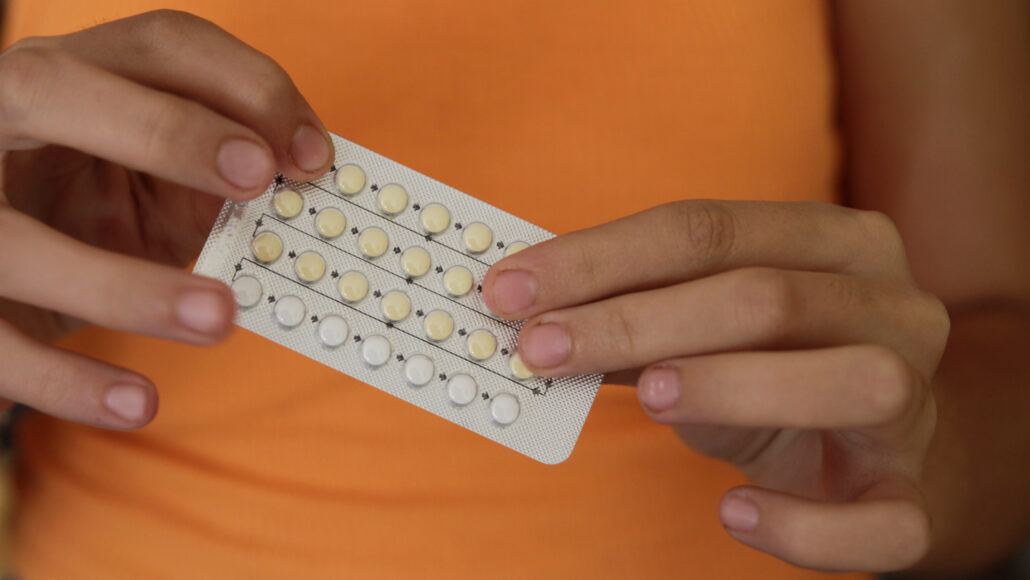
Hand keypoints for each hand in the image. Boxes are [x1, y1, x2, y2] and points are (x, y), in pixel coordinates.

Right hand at [0, 10, 332, 428]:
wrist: (4, 278)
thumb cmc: (96, 215)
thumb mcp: (159, 185)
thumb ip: (222, 184)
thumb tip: (313, 207)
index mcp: (73, 78)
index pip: (157, 45)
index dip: (243, 86)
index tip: (311, 156)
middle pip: (53, 88)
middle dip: (165, 130)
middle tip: (258, 177)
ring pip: (14, 238)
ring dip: (125, 284)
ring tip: (219, 318)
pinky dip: (66, 381)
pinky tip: (139, 404)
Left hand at [483, 201, 948, 571]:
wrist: (878, 447)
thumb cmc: (775, 369)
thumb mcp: (706, 328)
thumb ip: (636, 316)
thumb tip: (529, 314)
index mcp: (836, 242)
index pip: (708, 228)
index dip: (599, 258)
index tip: (511, 289)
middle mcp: (892, 305)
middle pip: (765, 296)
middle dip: (636, 320)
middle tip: (540, 347)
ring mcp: (915, 400)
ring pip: (849, 381)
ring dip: (731, 385)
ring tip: (647, 397)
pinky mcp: (915, 493)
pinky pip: (880, 520)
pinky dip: (803, 524)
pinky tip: (734, 511)